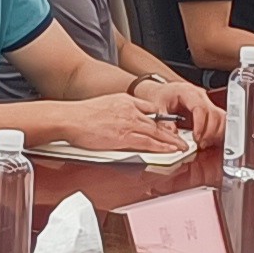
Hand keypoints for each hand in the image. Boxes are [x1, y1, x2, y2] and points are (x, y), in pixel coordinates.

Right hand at [52, 86, 191, 157]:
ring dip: (172, 141)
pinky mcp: (124, 137)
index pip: (150, 110)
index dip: (162, 120)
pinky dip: (162, 147)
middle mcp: (131, 110)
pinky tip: (170, 150)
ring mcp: (129, 124)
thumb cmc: (81, 115)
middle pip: (158, 122)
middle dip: (172, 132)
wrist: (70, 118)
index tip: (169, 126)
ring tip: (181, 147)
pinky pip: (148, 143)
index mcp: (125, 101)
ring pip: (157, 133)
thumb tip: (121, 120)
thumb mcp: (105, 105)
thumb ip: (118, 111)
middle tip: (183, 139)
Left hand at [128, 67, 214, 135]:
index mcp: (188, 92)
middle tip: (200, 143)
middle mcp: (200, 96)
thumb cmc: (161, 96)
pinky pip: (220, 121)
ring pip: (221, 118)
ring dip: (215, 133)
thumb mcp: (157, 108)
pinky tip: (207, 140)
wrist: (161, 93)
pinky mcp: (209, 111)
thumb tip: (173, 135)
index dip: (201, 124)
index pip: (201, 108)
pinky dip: (216, 132)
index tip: (196, 137)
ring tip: (203, 143)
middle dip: (209, 132)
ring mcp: (207, 103)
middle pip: (214, 114)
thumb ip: (164, 122)